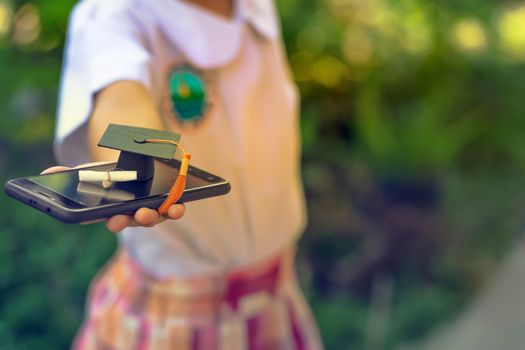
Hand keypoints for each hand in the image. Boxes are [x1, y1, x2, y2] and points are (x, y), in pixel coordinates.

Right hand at [41, 165, 184, 232]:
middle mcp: (133, 214)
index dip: (114, 221)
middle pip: (132, 221)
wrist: (138, 166)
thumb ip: (73, 174)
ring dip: (151, 217)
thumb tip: (48, 173)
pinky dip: (176, 210)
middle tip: (125, 217)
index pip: (112, 219)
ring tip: (147, 212)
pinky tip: (177, 207)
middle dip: (129, 220)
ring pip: (153, 218)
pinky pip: (174, 210)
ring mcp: (152, 210)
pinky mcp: (168, 204)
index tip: (112, 220)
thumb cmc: (112, 177)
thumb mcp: (93, 174)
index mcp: (115, 211)